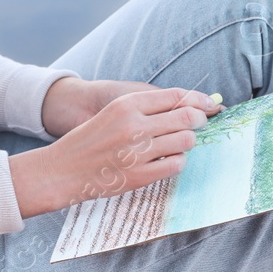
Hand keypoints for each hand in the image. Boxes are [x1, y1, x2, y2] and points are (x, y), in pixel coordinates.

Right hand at [10, 86, 223, 216]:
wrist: (62, 170)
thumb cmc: (92, 140)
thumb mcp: (115, 113)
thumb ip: (148, 108)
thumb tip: (192, 105)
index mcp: (127, 104)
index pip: (176, 96)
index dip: (199, 101)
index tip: (210, 106)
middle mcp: (133, 125)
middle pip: (187, 117)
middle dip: (199, 121)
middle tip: (199, 125)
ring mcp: (137, 152)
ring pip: (186, 141)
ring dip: (187, 143)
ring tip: (177, 144)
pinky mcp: (140, 175)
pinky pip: (177, 165)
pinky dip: (178, 162)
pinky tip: (167, 160)